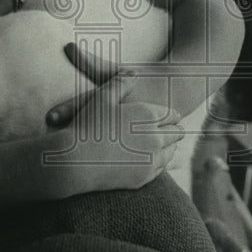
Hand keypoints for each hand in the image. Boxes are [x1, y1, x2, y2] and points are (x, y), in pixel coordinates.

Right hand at [45, 68, 184, 191]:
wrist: (74, 162)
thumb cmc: (86, 126)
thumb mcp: (102, 98)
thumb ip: (121, 83)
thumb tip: (134, 73)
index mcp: (147, 115)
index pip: (172, 114)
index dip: (171, 114)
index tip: (169, 115)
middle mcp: (154, 138)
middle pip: (177, 133)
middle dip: (174, 129)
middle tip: (173, 128)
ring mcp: (151, 160)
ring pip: (171, 152)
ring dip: (168, 146)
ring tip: (163, 143)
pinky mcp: (144, 178)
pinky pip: (160, 168)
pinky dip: (159, 162)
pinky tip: (151, 158)